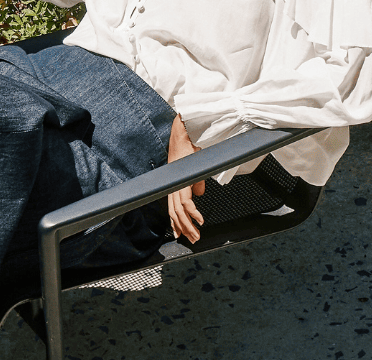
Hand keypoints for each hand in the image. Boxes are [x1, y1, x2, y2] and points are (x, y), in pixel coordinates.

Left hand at [166, 116, 204, 241]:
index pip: (173, 207)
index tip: (182, 234)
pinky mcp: (182, 178)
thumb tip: (198, 193)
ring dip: (188, 225)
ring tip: (196, 235)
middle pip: (174, 212)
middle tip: (192, 240)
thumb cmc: (191, 146)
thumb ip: (195, 182)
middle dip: (183, 228)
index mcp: (174, 182)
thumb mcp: (195, 168)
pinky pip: (186, 201)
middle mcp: (173, 184)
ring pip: (179, 210)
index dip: (176, 221)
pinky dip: (193, 213)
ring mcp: (176, 181)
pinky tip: (199, 221)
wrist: (186, 131)